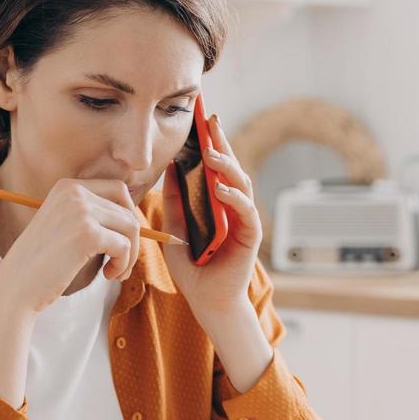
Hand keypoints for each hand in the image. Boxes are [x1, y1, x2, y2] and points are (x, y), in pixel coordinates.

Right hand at [0, 178, 141, 313]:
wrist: (16, 287)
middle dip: (132, 239)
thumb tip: (136, 217)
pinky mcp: (87, 233)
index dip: (128, 217)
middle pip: (127, 209)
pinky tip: (108, 276)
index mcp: (68, 186)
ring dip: (130, 254)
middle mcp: (74, 191)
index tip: (121, 242)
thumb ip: (93, 216)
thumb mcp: (66, 227)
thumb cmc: (44, 263)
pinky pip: (124, 246)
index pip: (119, 190)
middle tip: (121, 264)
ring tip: (115, 273)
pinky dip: (122, 264)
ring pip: (131, 227)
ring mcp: (80, 210)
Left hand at [161, 113, 263, 319]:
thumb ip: (175, 202)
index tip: (200, 119)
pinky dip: (234, 198)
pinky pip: (245, 211)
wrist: (206, 300)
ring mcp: (243, 219)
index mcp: (216, 201)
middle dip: (221, 143)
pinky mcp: (250, 235)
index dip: (209, 142)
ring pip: (241, 184)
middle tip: (210, 120)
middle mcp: (232, 206)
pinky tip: (220, 188)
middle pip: (230, 167)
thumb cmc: (193, 267)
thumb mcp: (176, 229)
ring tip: (212, 152)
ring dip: (227, 167)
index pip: (214, 166)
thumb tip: (168, 169)